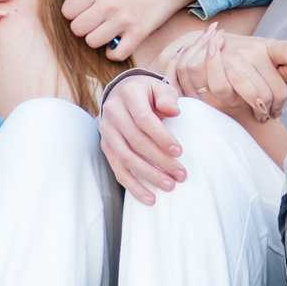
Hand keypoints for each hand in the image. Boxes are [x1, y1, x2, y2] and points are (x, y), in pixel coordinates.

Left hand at [62, 0, 196, 61]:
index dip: (74, 12)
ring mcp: (123, 21)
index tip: (84, 11)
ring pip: (92, 42)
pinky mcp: (138, 33)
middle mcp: (108, 4)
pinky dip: (113, 53)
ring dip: (97, 39)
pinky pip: (116, 54)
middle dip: (83, 27)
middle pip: (77, 29)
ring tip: (106, 31)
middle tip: (95, 22)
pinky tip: (116, 44)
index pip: (67, 11)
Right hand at [101, 72, 184, 203]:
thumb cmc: (148, 92)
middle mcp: (113, 112)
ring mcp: (106, 131)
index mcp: (128, 95)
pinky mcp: (106, 146)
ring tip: (168, 186)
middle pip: (135, 141)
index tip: (179, 151)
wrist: (124, 92)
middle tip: (180, 174)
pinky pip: (117, 169)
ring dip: (147, 175)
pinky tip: (148, 198)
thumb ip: (167, 98)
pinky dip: (132, 185)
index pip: (143, 119)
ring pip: (125, 158)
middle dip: (159, 160)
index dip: (161, 137)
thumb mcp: (160, 88)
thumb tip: (174, 111)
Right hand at [163, 27, 286, 123]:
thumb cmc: (248, 59)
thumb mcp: (271, 59)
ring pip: (261, 95)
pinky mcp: (220, 69)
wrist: (209, 46)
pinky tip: (253, 110)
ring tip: (264, 114)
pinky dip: (249, 106)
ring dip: (265, 110)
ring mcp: (237, 58)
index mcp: (271, 45)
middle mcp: (255, 49)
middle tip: (276, 112)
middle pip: (278, 87)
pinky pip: (239, 93)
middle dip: (279, 105)